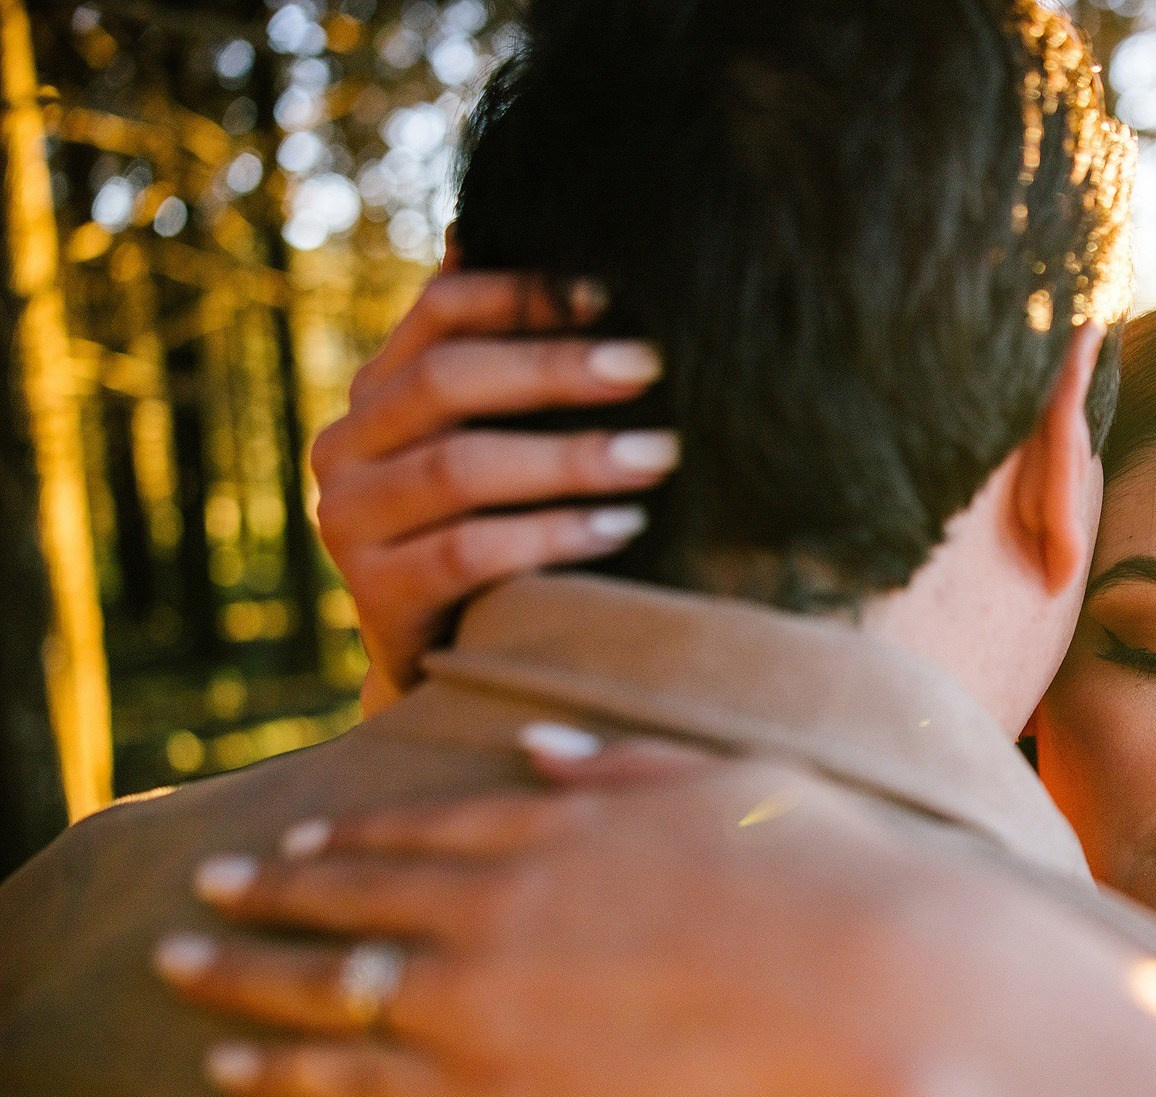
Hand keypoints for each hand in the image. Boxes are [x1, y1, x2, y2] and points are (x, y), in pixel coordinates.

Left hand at [158, 733, 935, 1096]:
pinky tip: (233, 1070)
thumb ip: (626, 770)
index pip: (423, 828)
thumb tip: (541, 751)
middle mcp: (498, 902)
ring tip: (183, 964)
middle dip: (272, 887)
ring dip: (243, 971)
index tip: (303, 836)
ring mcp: (483, 1000)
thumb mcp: (734, 786)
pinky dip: (279, 1074)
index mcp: (560, 824)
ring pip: (326, 982)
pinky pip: (351, 1088)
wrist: (877, 995)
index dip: (353, 834)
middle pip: (350, 893)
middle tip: (212, 886)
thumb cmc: (834, 881)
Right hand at [312, 273, 678, 712]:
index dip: (521, 295)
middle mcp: (345, 446)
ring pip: (459, 468)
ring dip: (569, 457)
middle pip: (447, 382)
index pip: (438, 313)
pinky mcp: (376, 595)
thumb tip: (485, 230)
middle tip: (649, 366)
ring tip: (658, 455)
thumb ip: (495, 357)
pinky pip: (468, 552)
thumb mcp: (490, 440)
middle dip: (556, 370)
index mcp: (377, 391)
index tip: (612, 296)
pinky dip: (551, 534)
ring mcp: (349, 521)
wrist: (446, 656)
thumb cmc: (488, 527)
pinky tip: (621, 527)